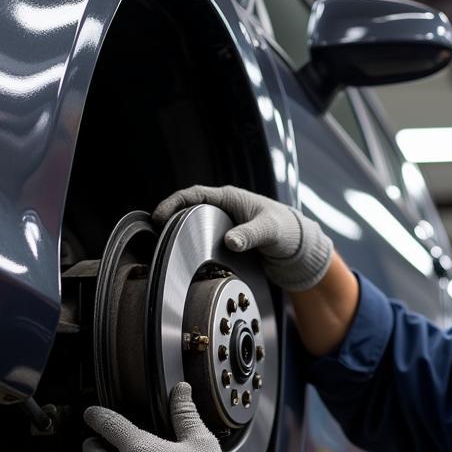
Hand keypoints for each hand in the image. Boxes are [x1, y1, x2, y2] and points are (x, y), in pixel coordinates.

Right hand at [152, 184, 332, 290]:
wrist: (297, 246)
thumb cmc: (286, 230)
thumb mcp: (268, 231)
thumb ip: (250, 235)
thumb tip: (231, 242)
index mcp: (230, 198)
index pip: (194, 194)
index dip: (173, 203)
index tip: (158, 216)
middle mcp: (224, 208)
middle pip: (189, 209)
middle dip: (170, 219)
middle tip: (155, 234)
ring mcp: (224, 223)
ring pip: (194, 225)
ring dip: (179, 233)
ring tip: (164, 246)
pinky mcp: (225, 238)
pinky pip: (204, 238)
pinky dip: (192, 244)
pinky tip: (185, 256)